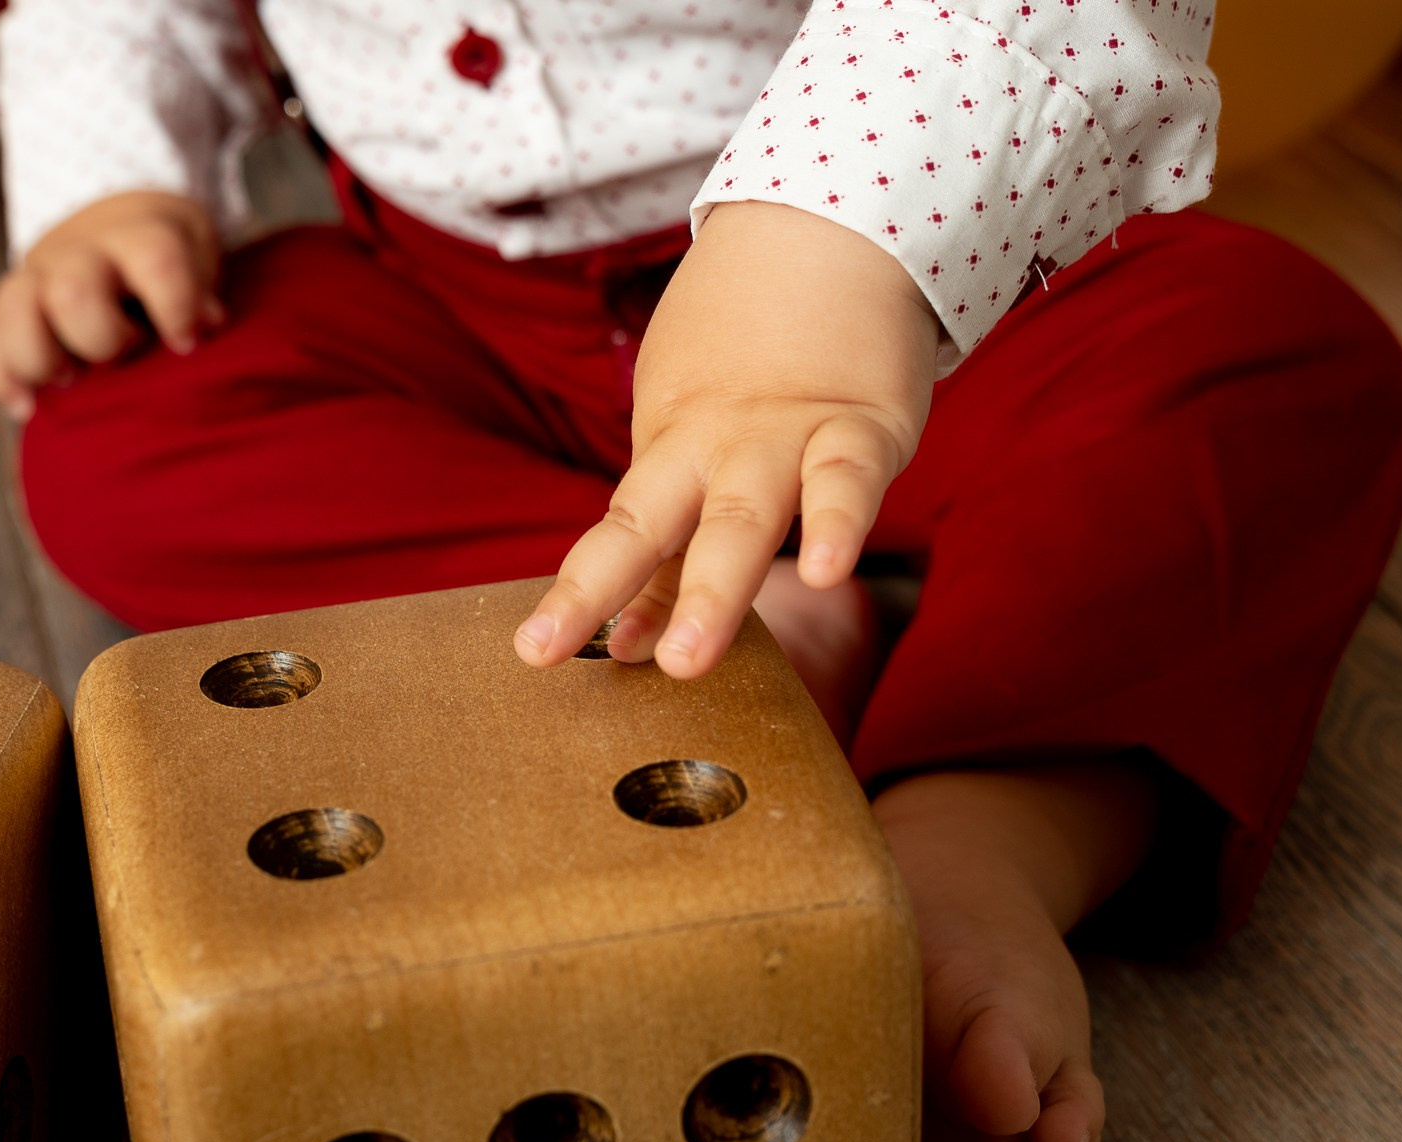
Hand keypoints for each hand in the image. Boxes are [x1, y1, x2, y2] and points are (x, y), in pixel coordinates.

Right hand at [0, 190, 225, 418]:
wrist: (111, 223)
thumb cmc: (163, 254)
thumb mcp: (194, 249)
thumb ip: (201, 284)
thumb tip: (206, 323)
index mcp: (134, 236)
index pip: (154, 261)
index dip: (175, 306)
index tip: (187, 342)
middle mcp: (76, 254)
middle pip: (73, 293)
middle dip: (103, 339)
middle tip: (127, 352)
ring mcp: (35, 280)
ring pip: (13, 314)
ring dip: (42, 359)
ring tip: (73, 378)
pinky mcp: (7, 313)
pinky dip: (6, 383)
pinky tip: (30, 406)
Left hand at [513, 200, 938, 678]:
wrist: (829, 222)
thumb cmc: (752, 349)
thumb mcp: (691, 431)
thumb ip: (672, 546)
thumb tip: (626, 642)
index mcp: (670, 449)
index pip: (621, 533)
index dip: (581, 593)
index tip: (538, 650)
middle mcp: (714, 448)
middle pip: (652, 524)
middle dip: (607, 590)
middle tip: (560, 654)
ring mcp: (784, 437)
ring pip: (743, 518)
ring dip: (712, 590)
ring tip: (685, 660)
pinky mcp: (864, 426)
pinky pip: (846, 481)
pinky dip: (836, 525)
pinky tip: (826, 571)